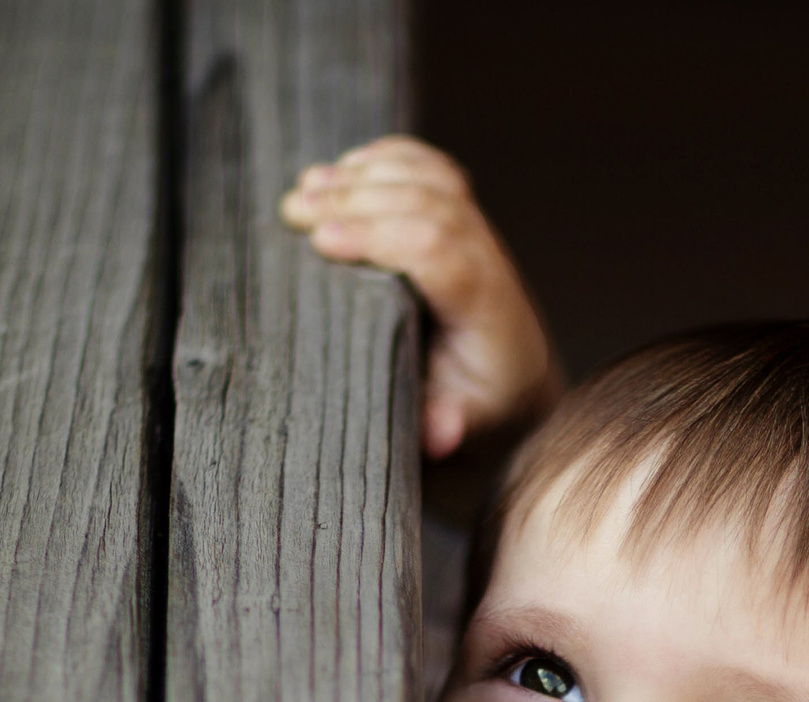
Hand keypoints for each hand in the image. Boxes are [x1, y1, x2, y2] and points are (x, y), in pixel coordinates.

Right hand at [280, 136, 560, 457]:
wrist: (512, 381)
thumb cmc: (477, 402)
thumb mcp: (464, 423)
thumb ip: (448, 423)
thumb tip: (438, 435)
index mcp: (485, 307)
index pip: (435, 249)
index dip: (377, 236)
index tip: (321, 240)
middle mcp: (486, 260)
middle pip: (425, 203)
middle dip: (356, 200)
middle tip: (295, 211)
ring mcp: (476, 233)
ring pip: (426, 179)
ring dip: (363, 177)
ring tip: (304, 189)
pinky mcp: (462, 218)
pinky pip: (429, 170)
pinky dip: (386, 160)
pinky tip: (344, 167)